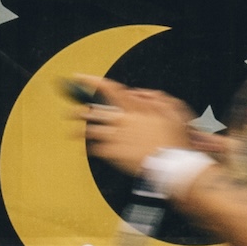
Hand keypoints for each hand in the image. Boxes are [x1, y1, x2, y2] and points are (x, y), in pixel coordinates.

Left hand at [78, 78, 200, 175]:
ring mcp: (117, 138)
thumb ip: (155, 98)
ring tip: (72, 132)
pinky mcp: (114, 154)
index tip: (81, 78)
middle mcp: (123, 122)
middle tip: (71, 112)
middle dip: (79, 111)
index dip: (93, 82)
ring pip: (91, 131)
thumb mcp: (174, 111)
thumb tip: (137, 92)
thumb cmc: (175, 140)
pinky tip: (91, 149)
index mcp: (135, 110)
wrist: (173, 167)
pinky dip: (93, 148)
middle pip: (95, 112)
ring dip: (79, 131)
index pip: (110, 90)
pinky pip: (98, 149)